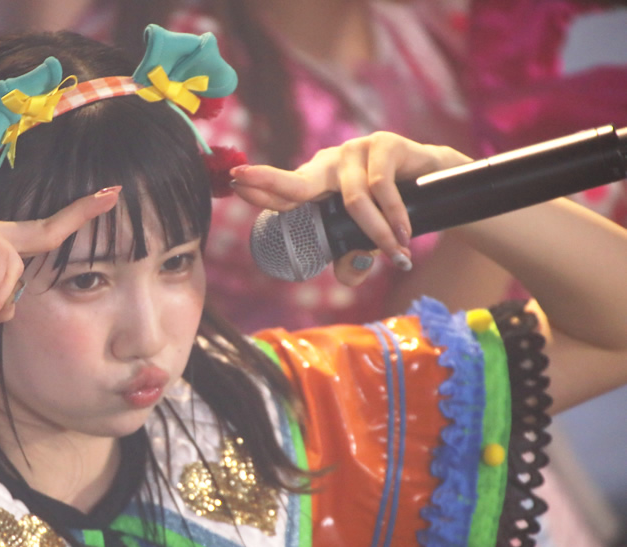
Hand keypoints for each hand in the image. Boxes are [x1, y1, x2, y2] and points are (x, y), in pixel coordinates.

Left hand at [231, 132, 469, 284]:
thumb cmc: (391, 212)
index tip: (234, 183)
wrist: (438, 181)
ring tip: (397, 252)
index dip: (260, 187)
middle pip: (297, 181)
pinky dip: (393, 217)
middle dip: (267, 183)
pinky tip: (404, 235)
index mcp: (319, 183)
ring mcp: (356, 150)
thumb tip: (347, 275)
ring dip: (377, 233)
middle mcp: (331, 163)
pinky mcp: (384, 145)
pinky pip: (382, 188)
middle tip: (240, 182)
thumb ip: (353, 259)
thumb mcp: (368, 241)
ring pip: (355, 200)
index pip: (285, 190)